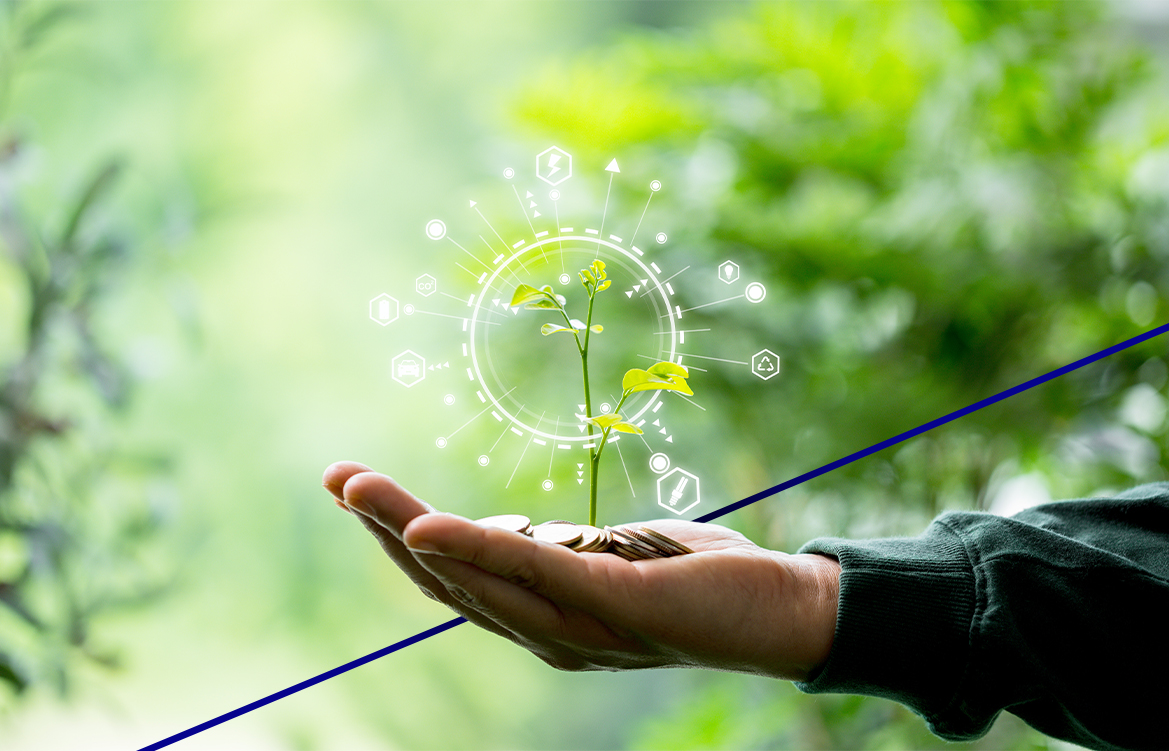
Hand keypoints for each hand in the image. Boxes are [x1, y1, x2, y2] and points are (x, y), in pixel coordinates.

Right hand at [323, 461, 839, 679]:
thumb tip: (520, 531)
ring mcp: (578, 624)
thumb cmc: (699, 579)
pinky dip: (473, 548)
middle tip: (335, 477)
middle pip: (447, 580)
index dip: (398, 539)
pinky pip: (534, 571)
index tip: (354, 489)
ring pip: (473, 577)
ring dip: (407, 530)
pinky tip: (427, 524)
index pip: (455, 581)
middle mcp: (549, 634)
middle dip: (383, 529)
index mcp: (545, 619)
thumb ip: (563, 552)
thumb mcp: (613, 557)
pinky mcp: (616, 600)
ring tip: (357, 487)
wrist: (786, 610)